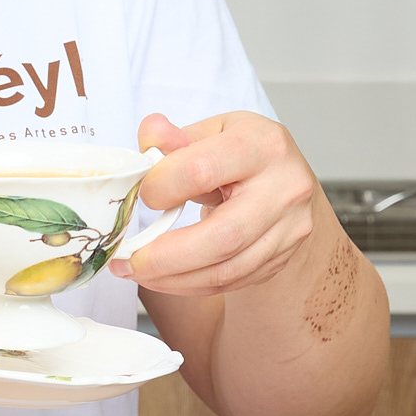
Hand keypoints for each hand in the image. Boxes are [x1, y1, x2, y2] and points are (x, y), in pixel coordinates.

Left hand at [110, 113, 317, 296]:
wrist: (288, 183)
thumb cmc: (246, 153)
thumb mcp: (213, 131)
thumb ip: (175, 138)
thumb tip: (149, 135)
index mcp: (263, 146)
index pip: (203, 169)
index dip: (162, 187)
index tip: (142, 194)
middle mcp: (284, 190)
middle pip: (222, 235)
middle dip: (165, 255)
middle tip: (127, 259)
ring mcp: (287, 230)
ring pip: (226, 269)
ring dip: (172, 278)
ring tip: (136, 271)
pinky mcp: (279, 259)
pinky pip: (229, 282)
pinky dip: (189, 284)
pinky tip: (163, 278)